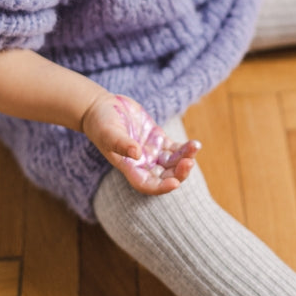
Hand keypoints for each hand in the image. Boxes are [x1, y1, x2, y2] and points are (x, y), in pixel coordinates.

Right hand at [80, 92, 200, 194]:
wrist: (101, 107)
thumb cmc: (100, 122)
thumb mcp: (108, 132)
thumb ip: (121, 143)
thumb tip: (137, 154)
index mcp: (129, 167)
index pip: (147, 184)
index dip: (161, 187)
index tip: (175, 183)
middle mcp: (142, 163)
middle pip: (165, 176)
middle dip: (179, 172)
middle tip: (189, 162)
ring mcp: (151, 151)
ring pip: (173, 162)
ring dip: (185, 159)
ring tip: (194, 147)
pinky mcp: (157, 139)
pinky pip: (175, 149)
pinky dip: (185, 148)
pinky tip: (194, 144)